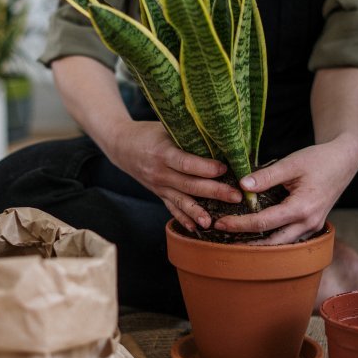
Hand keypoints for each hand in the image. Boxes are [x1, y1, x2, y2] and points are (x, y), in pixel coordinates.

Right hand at [106, 120, 241, 230]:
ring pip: (181, 201)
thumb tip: (219, 136)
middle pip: (189, 185)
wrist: (121, 145)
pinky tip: (197, 229)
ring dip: (199, 212)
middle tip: (236, 196)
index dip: (206, 168)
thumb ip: (187, 134)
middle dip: (214, 192)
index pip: (186, 163)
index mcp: (162, 152)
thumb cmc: (148, 132)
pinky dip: (184, 219)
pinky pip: (172, 209)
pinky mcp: (159, 194)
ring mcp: (158, 186)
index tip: (225, 169)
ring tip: (215, 222)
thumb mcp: (165, 127)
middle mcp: (159, 172)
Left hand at [214, 134, 357, 243]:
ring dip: (259, 244)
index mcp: (302, 208)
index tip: (220, 223)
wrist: (344, 161)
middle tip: (222, 237)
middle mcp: (309, 223)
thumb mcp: (291, 163)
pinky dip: (272, 238)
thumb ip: (266, 176)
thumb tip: (241, 186)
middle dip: (246, 242)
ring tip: (235, 239)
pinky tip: (256, 234)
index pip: (264, 222)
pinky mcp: (312, 225)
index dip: (240, 224)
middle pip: (272, 241)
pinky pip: (290, 238)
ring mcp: (313, 227)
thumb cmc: (319, 160)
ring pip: (282, 244)